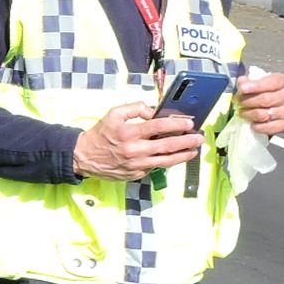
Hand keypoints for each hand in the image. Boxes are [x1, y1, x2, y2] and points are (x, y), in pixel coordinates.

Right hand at [72, 102, 203, 180]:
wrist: (84, 157)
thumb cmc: (100, 134)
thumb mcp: (113, 114)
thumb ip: (134, 109)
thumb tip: (153, 112)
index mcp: (129, 133)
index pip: (159, 127)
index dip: (176, 124)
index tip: (188, 123)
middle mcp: (134, 150)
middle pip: (167, 145)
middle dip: (187, 141)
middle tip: (199, 137)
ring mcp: (136, 164)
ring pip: (166, 161)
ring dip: (183, 155)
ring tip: (194, 151)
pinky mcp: (136, 174)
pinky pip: (155, 167)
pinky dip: (166, 161)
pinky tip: (174, 157)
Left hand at [237, 70, 283, 136]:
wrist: (268, 104)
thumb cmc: (260, 90)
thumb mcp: (254, 81)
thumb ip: (247, 81)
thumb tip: (242, 83)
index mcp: (283, 81)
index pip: (272, 83)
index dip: (256, 86)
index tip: (242, 89)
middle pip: (266, 100)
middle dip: (247, 101)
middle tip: (236, 102)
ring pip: (264, 114)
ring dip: (249, 114)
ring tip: (241, 112)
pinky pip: (269, 127)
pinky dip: (257, 126)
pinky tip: (251, 123)